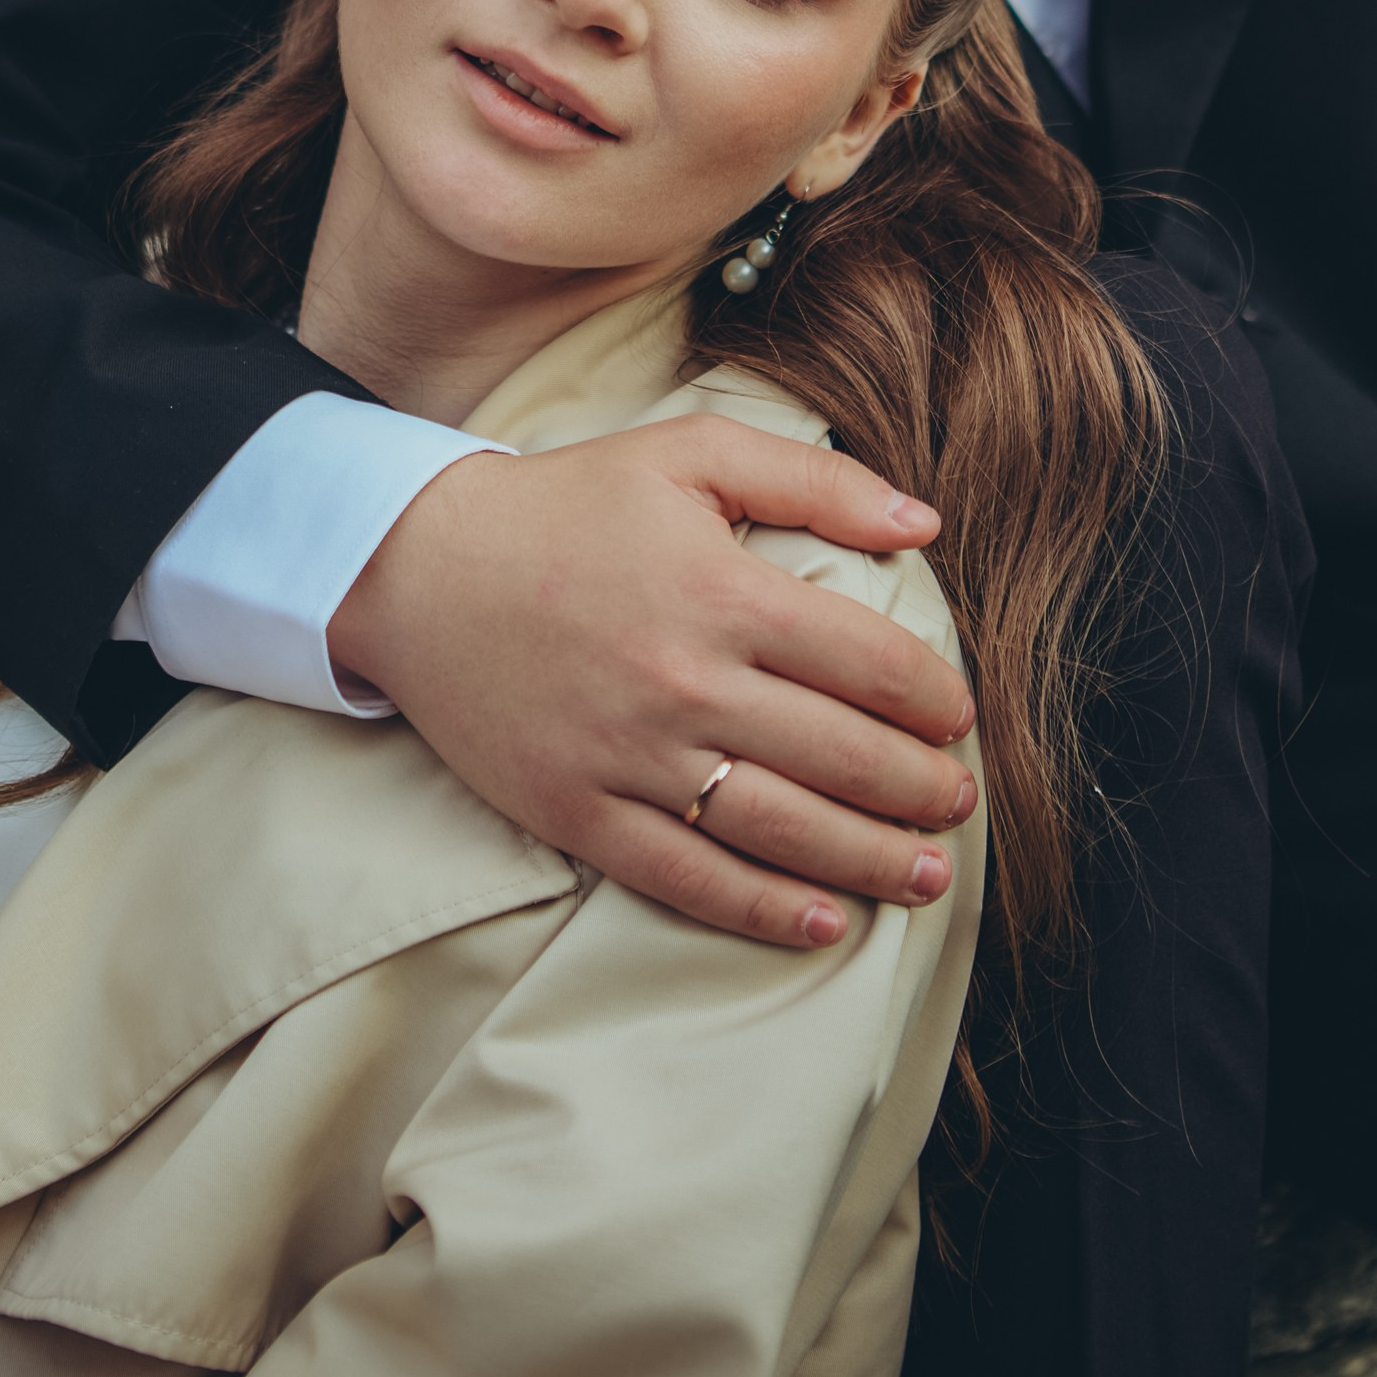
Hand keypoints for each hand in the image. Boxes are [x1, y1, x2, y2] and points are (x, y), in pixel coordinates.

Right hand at [328, 414, 977, 946]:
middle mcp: (686, 683)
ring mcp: (630, 757)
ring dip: (869, 859)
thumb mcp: (690, 455)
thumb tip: (927, 519)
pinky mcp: (579, 813)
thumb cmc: (567, 504)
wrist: (418, 568)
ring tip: (926, 874)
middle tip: (958, 802)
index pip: (867, 664)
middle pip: (841, 756)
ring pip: (780, 829)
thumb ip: (816, 480)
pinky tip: (824, 921)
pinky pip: (689, 878)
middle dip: (919, 788)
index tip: (959, 715)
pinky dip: (764, 910)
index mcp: (722, 591)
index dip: (932, 699)